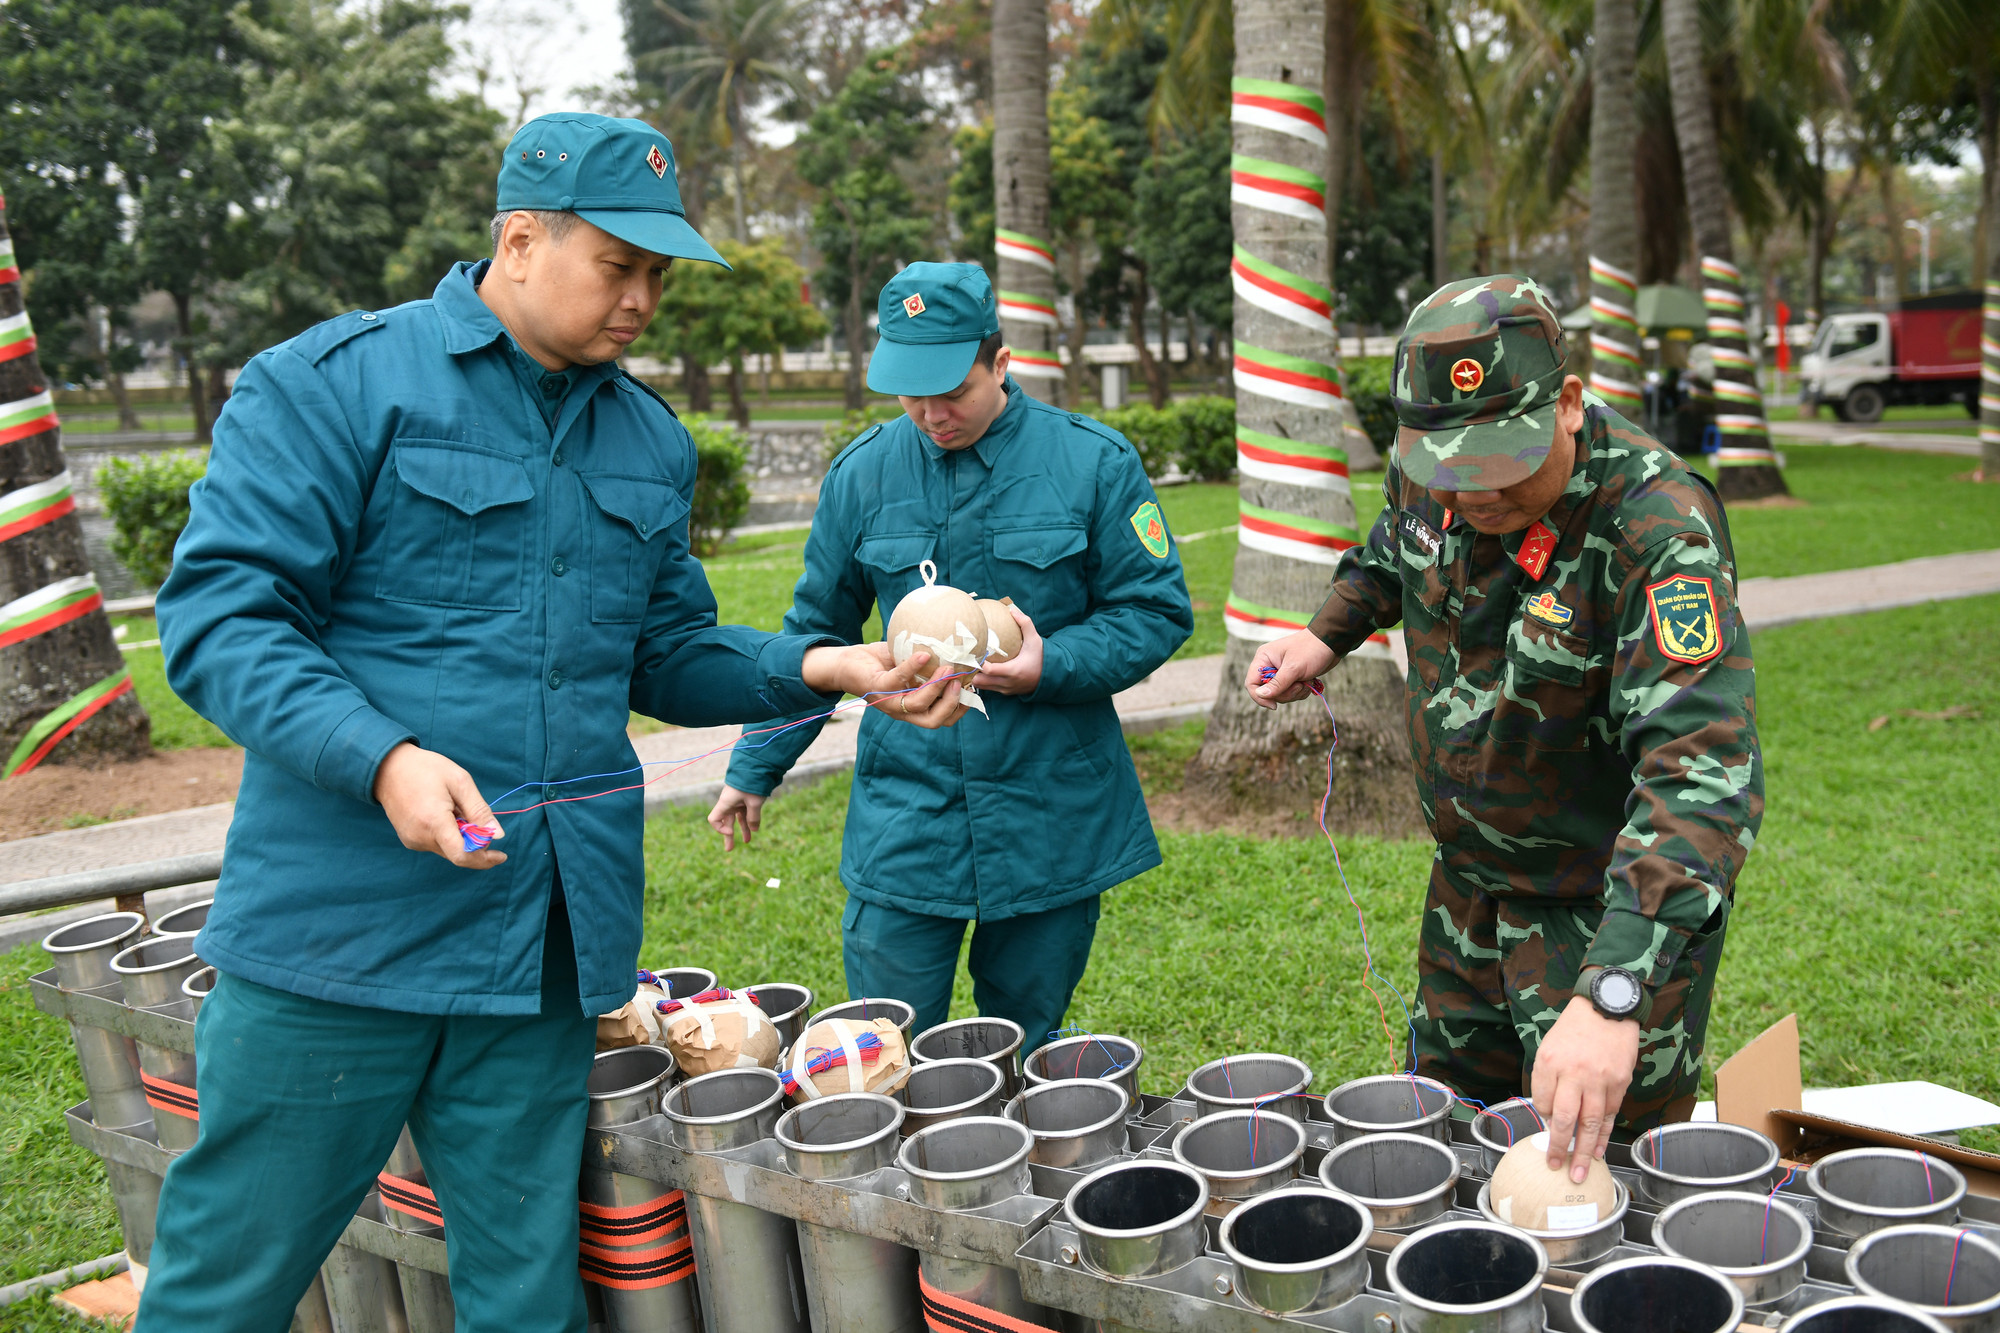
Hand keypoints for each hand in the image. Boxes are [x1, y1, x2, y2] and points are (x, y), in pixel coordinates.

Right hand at [371, 742, 505, 869]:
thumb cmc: (426, 769)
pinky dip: (448, 834)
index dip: (484, 859)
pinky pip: (437, 844)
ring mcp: (412, 840)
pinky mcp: (409, 840)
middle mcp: (420, 837)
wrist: (388, 767)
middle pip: (458, 853)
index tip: (501, 855)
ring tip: (452, 807)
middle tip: (473, 814)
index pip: (462, 855)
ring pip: (448, 849)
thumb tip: (498, 835)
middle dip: (475, 842)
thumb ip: (479, 811)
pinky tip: (442, 812)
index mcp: (434, 822)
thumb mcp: (460, 782)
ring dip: (460, 836)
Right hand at [707, 784, 765, 850]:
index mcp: (725, 803)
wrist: (757, 766)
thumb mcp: (755, 802)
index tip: (730, 833)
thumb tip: (754, 830)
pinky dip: (749, 820)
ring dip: (742, 829)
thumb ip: (753, 817)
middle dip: (728, 836)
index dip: (720, 829)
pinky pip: (745, 812)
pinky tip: (755, 829)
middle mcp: (729, 803)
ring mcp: (737, 801)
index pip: (714, 820)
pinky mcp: (745, 799)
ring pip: (737, 818)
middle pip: (725, 822)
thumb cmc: (752, 783)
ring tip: (747, 842)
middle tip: (729, 850)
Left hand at [801, 642, 966, 728]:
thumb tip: (958, 645)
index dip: (960, 709)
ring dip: (936, 687)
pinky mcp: (876, 688)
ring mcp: (888, 701)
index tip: (972, 688)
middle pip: (934, 721)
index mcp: (912, 707)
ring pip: (918, 705)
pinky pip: (898, 681)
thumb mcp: (908, 664)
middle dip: (952, 704)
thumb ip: (930, 662)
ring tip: (947, 667)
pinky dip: (912, 668)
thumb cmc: (879, 662)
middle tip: (961, 682)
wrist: (844, 662)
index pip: (941, 719)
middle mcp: (901, 710)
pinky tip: (923, 655)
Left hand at [971, 604, 1042, 695]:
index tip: (972, 653)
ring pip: (982, 687)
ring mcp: (1006, 689)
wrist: (1051, 677)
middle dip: (972, 671)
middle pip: (980, 681)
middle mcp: (1007, 683)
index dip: (977, 662)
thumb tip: (1012, 610)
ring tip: (972, 664)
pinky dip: (983, 681)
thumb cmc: (1041, 658)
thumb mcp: (1035, 640)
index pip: (988, 670)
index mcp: (1013, 671)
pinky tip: (981, 671)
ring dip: (976, 677)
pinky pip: (989, 689)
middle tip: (967, 659)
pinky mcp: (1006, 692)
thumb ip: (1025, 624)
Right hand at [1245, 630, 1338, 706]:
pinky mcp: (1291, 677)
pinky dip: (1301, 691)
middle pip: (1268, 692)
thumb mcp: (1294, 668)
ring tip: (1306, 682)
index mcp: (1264, 658)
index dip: (1260, 697)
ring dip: (1295, 693)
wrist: (1331, 643)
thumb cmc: (1311, 650)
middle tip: (1299, 686)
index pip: (1251, 683)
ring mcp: (1281, 672)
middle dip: (1285, 693)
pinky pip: (1290, 693)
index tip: (1274, 705)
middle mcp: (1269, 665)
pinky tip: (1309, 682)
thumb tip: (1260, 695)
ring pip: (1280, 694)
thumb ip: (1277, 683)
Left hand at [1531, 993, 1640, 1181]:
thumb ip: (1547, 1080)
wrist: (1607, 1008)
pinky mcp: (1619, 1083)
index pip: (1541, 1101)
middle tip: (1555, 1166)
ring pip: (1590, 1123)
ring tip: (1579, 1171)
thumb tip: (1548, 1114)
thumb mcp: (1549, 1047)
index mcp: (1550, 1063)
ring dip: (1585, 1150)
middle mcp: (1574, 1073)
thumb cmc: (1574, 1029)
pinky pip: (1610, 1115)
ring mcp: (1599, 1079)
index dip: (1543, 1118)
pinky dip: (1603, 1135)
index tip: (1545, 1128)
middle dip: (1559, 1147)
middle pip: (1565, 1119)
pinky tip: (1599, 1150)